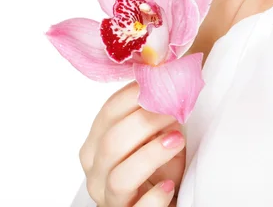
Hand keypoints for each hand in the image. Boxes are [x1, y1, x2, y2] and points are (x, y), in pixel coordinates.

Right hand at [79, 80, 185, 206]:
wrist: (159, 203)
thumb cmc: (158, 168)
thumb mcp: (152, 137)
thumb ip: (151, 113)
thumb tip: (165, 78)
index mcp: (96, 144)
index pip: (108, 112)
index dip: (134, 95)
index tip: (159, 83)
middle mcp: (95, 171)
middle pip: (112, 141)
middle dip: (145, 121)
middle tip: (174, 110)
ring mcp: (108, 198)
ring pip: (120, 176)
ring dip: (151, 154)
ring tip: (177, 140)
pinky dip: (154, 196)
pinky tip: (168, 184)